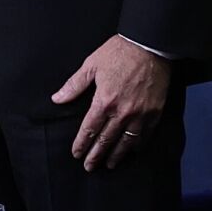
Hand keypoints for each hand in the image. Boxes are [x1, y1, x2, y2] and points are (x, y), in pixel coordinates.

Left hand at [52, 35, 170, 170]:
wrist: (150, 44)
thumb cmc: (120, 51)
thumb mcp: (92, 64)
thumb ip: (74, 85)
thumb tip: (57, 99)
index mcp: (104, 101)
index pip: (89, 130)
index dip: (81, 144)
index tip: (76, 153)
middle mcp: (122, 112)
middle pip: (106, 140)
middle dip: (96, 155)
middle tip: (89, 166)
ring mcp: (140, 114)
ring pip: (126, 142)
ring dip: (116, 155)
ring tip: (109, 164)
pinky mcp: (154, 111)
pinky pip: (145, 134)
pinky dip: (138, 145)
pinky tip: (132, 150)